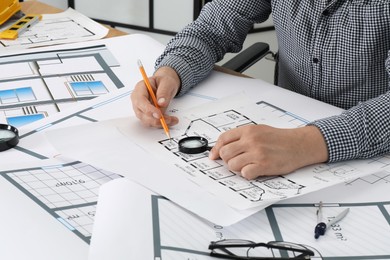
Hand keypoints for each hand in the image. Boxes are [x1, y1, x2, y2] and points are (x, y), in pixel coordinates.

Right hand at [131, 66, 179, 127]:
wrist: (165, 85)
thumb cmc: (164, 82)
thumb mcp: (167, 82)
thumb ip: (164, 92)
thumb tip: (161, 103)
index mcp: (140, 88)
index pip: (140, 101)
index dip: (148, 109)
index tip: (159, 114)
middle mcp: (138, 99)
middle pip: (141, 113)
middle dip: (155, 119)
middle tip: (168, 119)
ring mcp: (141, 108)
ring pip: (146, 120)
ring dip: (159, 123)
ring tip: (172, 120)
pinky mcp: (146, 115)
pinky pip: (152, 122)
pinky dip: (161, 123)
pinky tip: (170, 121)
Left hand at [208, 125, 328, 178]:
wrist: (299, 144)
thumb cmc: (279, 139)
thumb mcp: (259, 131)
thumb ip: (241, 137)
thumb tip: (222, 149)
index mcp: (248, 130)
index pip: (223, 139)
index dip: (216, 149)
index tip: (213, 156)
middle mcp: (251, 140)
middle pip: (225, 153)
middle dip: (228, 160)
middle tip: (237, 161)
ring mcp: (257, 153)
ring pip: (233, 165)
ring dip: (238, 168)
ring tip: (249, 165)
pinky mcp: (264, 165)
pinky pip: (245, 173)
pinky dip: (248, 174)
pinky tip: (255, 170)